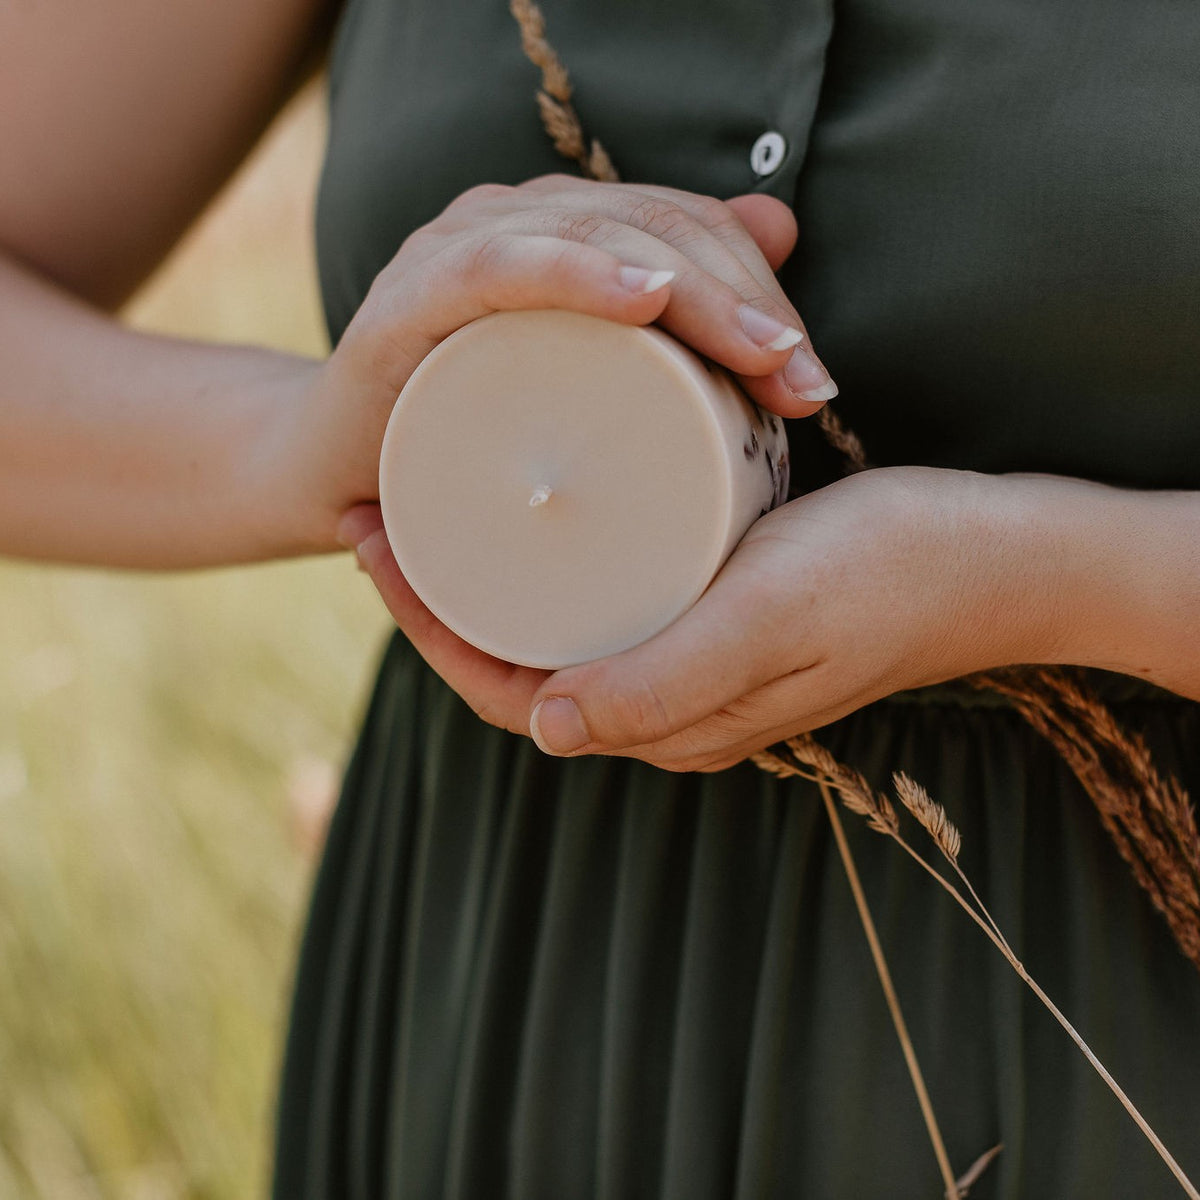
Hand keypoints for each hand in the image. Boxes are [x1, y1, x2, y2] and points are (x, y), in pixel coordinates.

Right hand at [287, 174, 836, 546]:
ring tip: (757, 356)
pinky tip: (641, 298)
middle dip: (744, 301)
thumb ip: (670, 311)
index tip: (811, 379)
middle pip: (653, 227)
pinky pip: (499, 268)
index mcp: (559, 235)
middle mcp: (512, 223)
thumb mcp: (584, 389)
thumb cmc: (469, 440)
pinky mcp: (407, 302)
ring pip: (596, 237)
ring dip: (691, 290)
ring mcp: (457, 252)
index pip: (683, 226)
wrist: (338, 480)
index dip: (759, 286)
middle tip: (800, 385)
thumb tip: (780, 225)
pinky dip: (574, 275)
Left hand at [340, 467, 1086, 769]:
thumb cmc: (891, 574)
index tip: (372, 539)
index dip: (424, 627)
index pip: (507, 690)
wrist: (996, 555)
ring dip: (482, 574)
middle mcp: (669, 700)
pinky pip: (603, 597)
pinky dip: (547, 560)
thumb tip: (543, 722)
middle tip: (381, 504)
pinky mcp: (716, 610)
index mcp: (670, 719)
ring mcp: (692, 656)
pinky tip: (528, 507)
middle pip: (514, 658)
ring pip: (553, 627)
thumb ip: (671, 679)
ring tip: (429, 497)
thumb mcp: (776, 616)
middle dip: (435, 596)